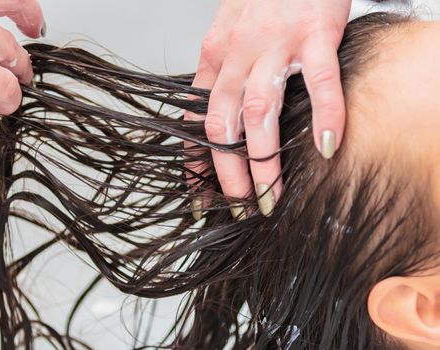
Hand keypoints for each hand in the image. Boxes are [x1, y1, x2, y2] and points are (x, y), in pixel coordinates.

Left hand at [186, 0, 350, 218]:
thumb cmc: (261, 2)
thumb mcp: (228, 39)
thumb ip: (223, 78)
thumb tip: (220, 127)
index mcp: (213, 60)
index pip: (194, 122)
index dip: (195, 165)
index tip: (200, 199)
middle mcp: (236, 55)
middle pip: (222, 124)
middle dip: (228, 173)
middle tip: (240, 206)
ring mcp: (275, 45)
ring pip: (260, 112)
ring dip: (263, 160)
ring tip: (271, 195)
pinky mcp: (315, 33)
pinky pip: (319, 82)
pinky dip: (324, 116)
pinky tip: (326, 147)